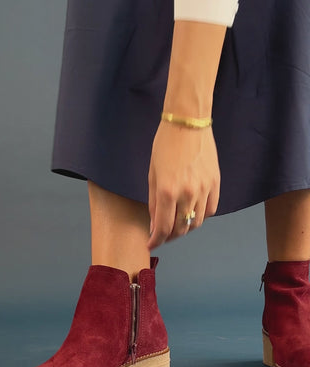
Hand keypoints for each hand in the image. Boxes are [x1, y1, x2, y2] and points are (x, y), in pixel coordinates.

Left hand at [147, 120, 219, 249]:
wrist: (188, 122)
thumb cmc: (165, 145)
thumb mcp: (152, 175)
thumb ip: (154, 203)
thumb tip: (154, 226)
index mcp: (168, 191)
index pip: (163, 228)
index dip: (156, 240)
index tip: (151, 244)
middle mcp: (187, 194)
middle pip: (181, 229)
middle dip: (169, 236)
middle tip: (162, 234)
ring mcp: (204, 189)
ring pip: (196, 223)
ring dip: (185, 228)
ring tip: (176, 225)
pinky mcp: (216, 183)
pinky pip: (210, 210)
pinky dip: (200, 217)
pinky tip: (191, 213)